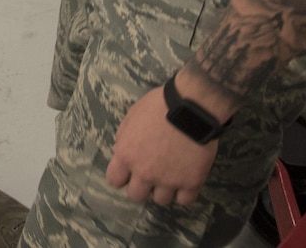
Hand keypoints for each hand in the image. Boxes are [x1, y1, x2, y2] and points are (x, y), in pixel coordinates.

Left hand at [105, 82, 221, 207]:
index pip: (114, 180)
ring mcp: (169, 180)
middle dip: (141, 187)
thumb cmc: (158, 106)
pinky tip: (185, 179)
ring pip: (161, 200)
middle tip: (150, 175)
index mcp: (126, 155)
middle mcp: (145, 172)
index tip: (129, 172)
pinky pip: (185, 200)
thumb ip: (124, 138)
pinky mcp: (191, 182)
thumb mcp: (132, 116)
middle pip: (136, 196)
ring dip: (164, 189)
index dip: (122, 176)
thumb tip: (120, 153)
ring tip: (171, 174)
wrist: (191, 107)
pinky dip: (185, 192)